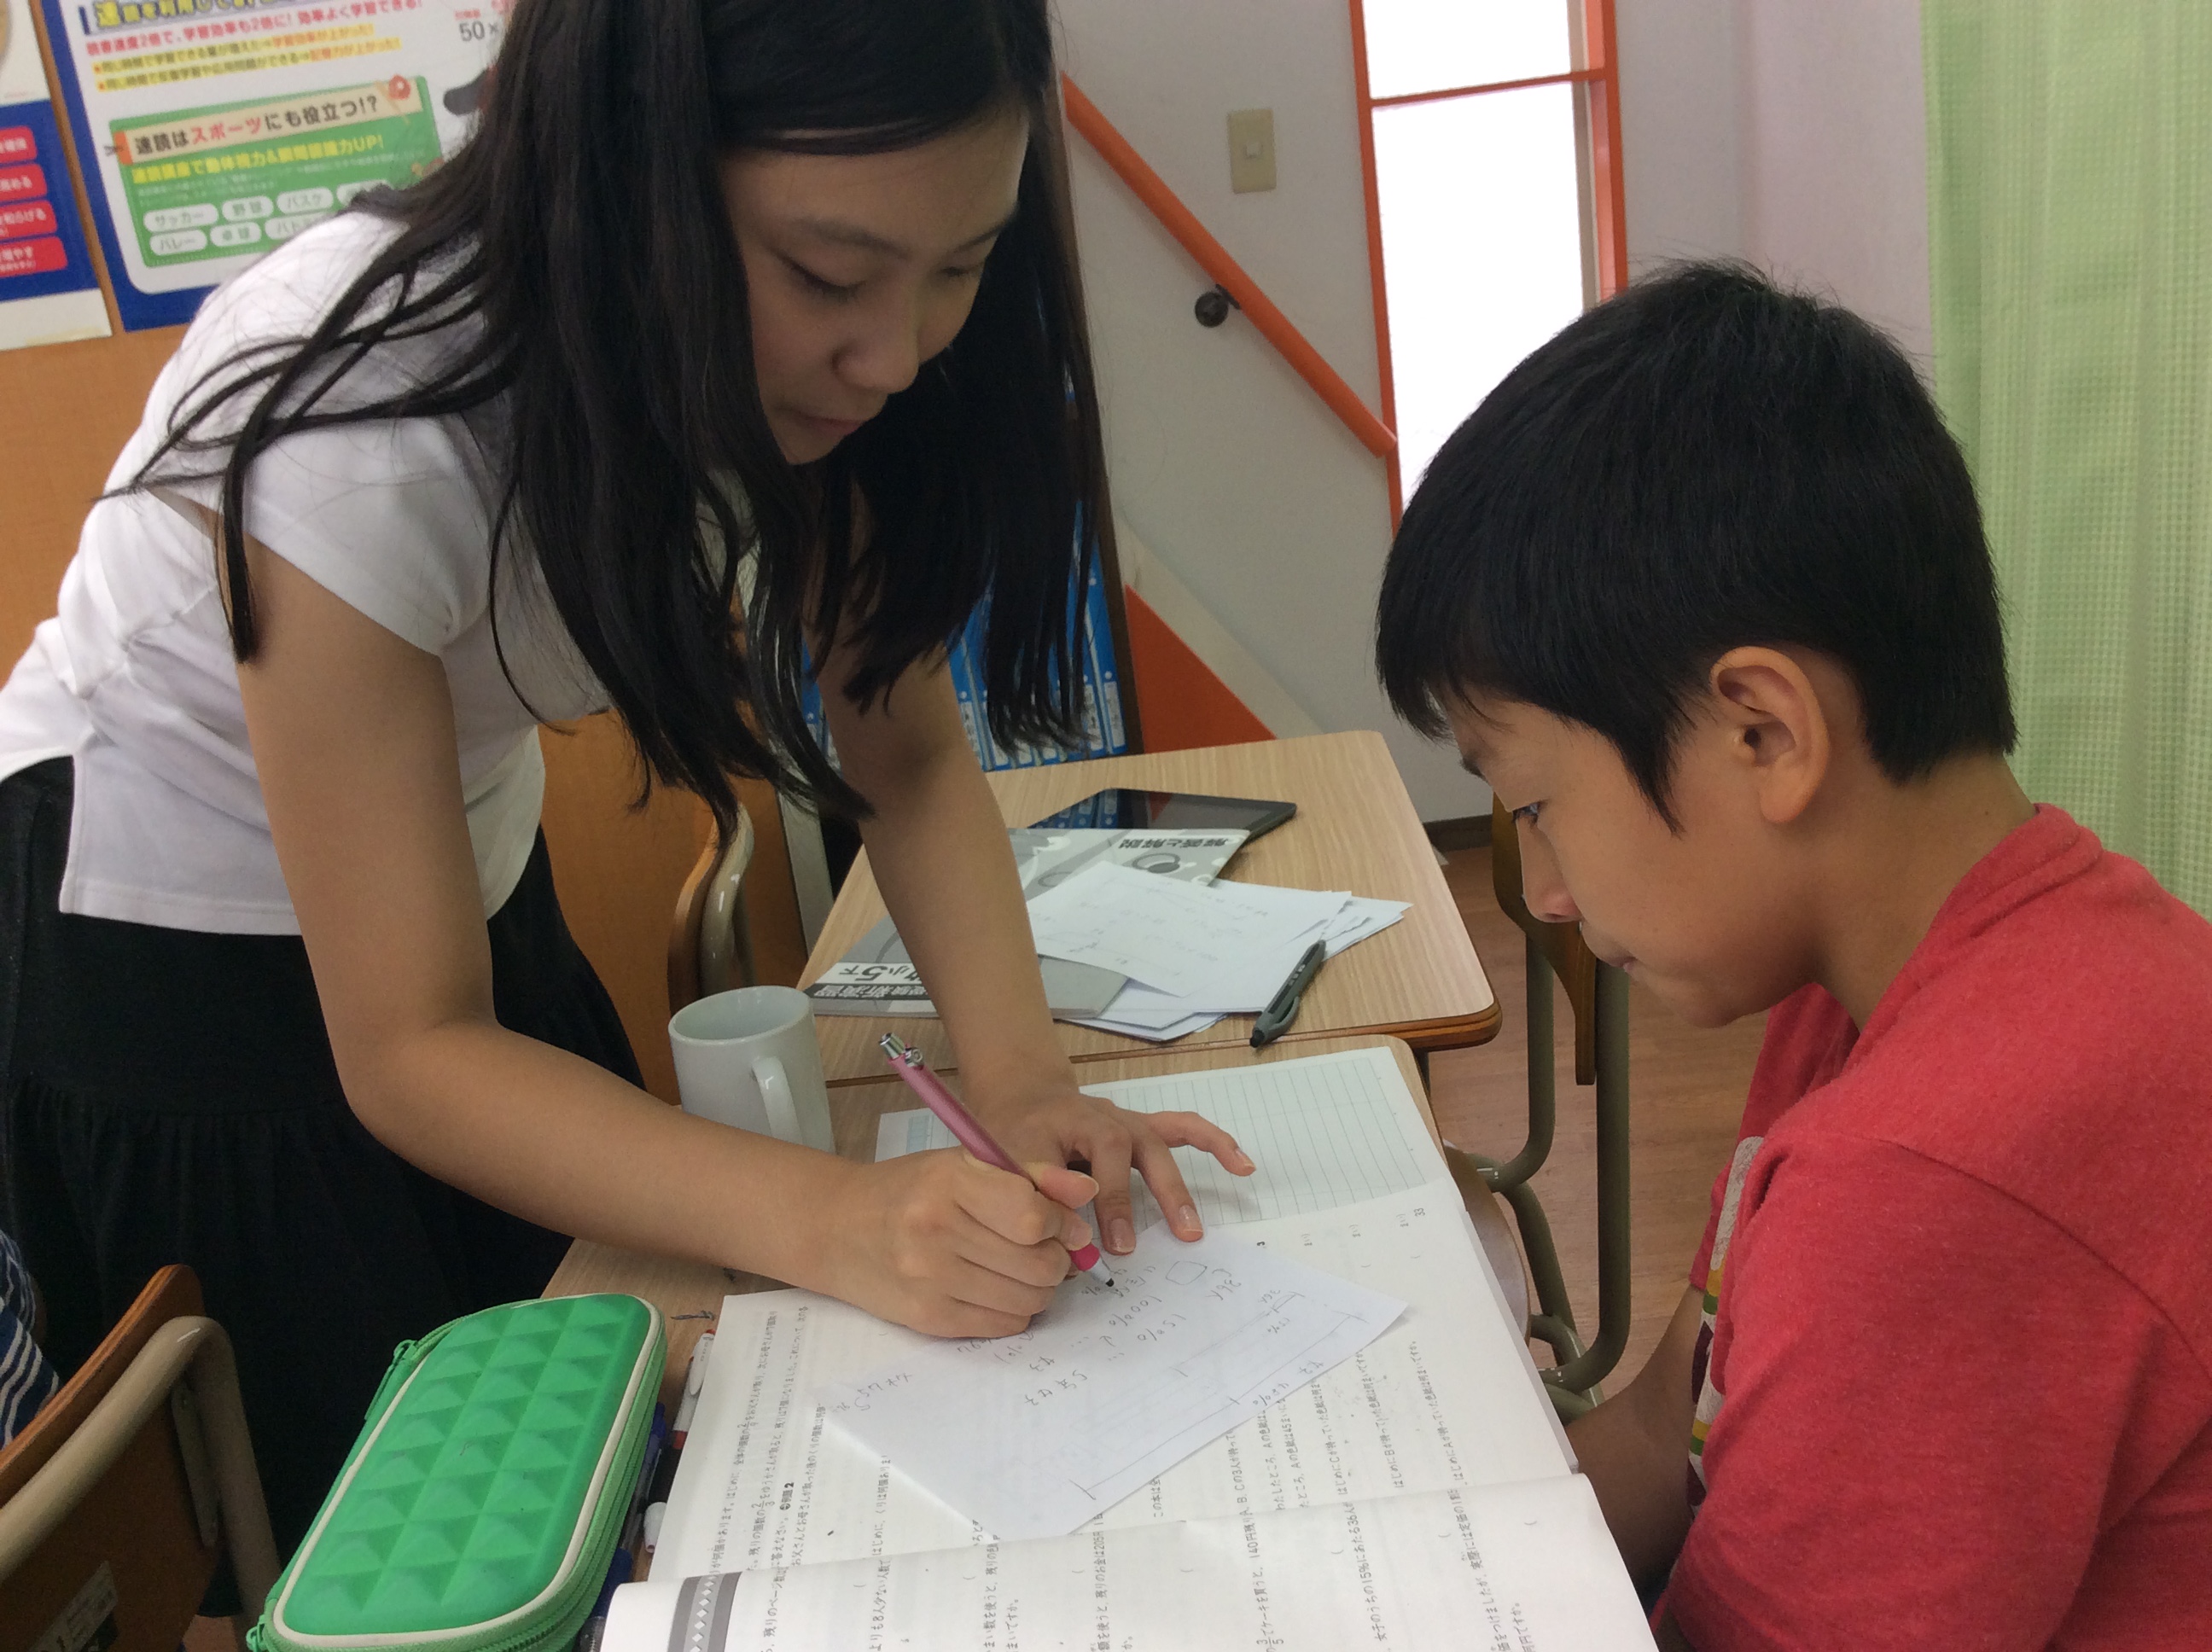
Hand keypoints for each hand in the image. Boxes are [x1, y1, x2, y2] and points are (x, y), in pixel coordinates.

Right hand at [819, 1149, 1101, 1337]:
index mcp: (948, 1182)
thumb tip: (1088, 1193)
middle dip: (1057, 1258)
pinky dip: (1015, 1309)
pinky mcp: (929, 1320)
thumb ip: (1030, 1174)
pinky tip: (997, 1287)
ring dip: (1040, 1287)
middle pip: (1039, 1264)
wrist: (836, 1229)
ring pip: (1030, 1300)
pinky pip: (1004, 1325)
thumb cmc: (908, 1190)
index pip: (1032, 1215)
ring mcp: (930, 1281)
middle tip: (1044, 1247)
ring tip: (1022, 1267)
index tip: (1062, 1222)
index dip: (1061, 1222)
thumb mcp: (963, 1165)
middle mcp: (936, 1233)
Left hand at [969, 1076, 1254, 1256]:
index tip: (1117, 1244)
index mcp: (1077, 1123)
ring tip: (1213, 1206)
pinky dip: (1214, 1143)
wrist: (1024, 1098)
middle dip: (1161, 1193)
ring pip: (1165, 1141)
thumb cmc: (1016, 1133)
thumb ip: (1038, 1193)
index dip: (1114, 1200)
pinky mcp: (1142, 1130)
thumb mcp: (1010, 1159)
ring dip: (1189, 1176)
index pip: (1104, 1157)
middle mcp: (1110, 1118)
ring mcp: (1129, 1123)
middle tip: (1180, 1234)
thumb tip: (1071, 1237)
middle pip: (1142, 1148)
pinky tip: (1241, 1165)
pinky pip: (1183, 1130)